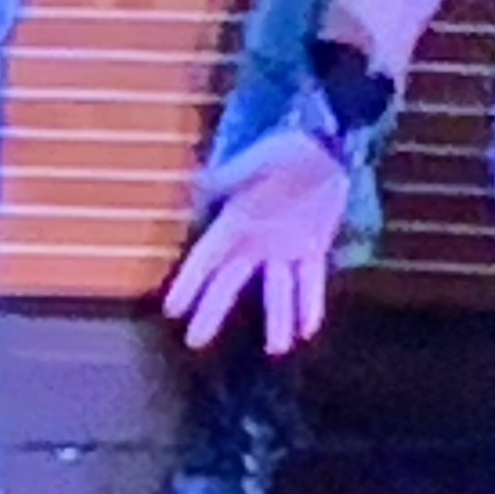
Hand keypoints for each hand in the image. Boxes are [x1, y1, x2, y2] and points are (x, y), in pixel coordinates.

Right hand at [165, 139, 353, 353]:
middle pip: (230, 281)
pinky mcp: (312, 244)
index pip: (206, 258)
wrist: (323, 144)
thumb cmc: (284, 150)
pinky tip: (308, 329)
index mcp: (236, 220)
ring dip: (276, 318)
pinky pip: (309, 280)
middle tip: (196, 341)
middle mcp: (255, 238)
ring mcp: (284, 244)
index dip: (189, 283)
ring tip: (275, 350)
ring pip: (276, 289)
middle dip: (212, 310)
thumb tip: (194, 185)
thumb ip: (226, 180)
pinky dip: (310, 303)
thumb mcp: (254, 164)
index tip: (171, 309)